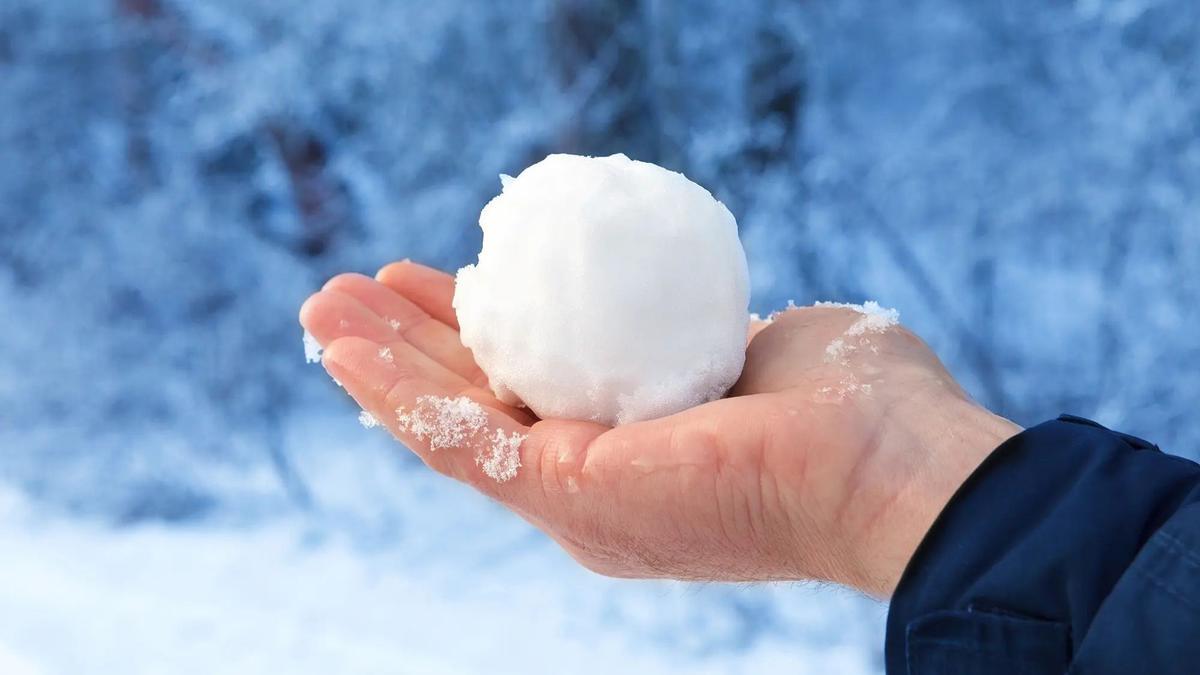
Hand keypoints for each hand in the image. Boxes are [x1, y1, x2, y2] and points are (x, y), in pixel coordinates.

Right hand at [299, 261, 1019, 596]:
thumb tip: (664, 298)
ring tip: (319, 305)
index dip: (479, 334)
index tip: (446, 280)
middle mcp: (598, 484)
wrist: (897, 464)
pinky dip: (395, 393)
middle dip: (410, 349)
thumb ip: (690, 332)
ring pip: (452, 425)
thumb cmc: (855, 403)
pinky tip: (343, 348)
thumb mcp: (748, 343)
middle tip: (352, 292)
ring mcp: (579, 500)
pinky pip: (459, 440)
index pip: (536, 387)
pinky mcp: (570, 497)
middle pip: (479, 408)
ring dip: (380, 364)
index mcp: (640, 451)